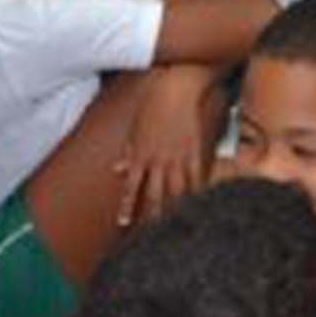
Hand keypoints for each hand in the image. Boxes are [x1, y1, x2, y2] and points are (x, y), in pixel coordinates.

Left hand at [114, 77, 212, 223]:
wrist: (177, 86)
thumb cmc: (153, 102)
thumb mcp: (136, 126)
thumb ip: (129, 151)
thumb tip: (118, 169)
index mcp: (140, 154)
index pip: (131, 188)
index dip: (126, 207)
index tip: (123, 223)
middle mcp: (157, 160)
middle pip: (153, 195)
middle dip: (151, 214)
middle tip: (151, 230)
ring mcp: (177, 157)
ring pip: (175, 190)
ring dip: (173, 207)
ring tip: (173, 221)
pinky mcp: (195, 150)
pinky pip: (196, 176)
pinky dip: (196, 190)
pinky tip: (197, 200)